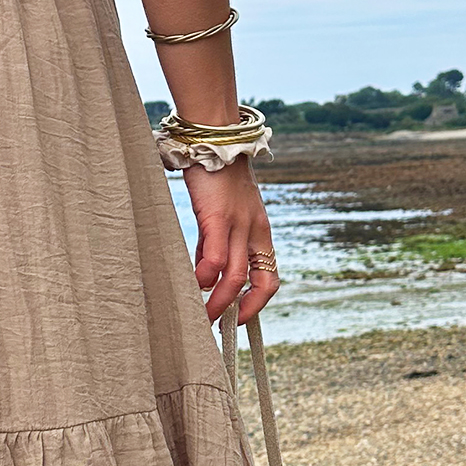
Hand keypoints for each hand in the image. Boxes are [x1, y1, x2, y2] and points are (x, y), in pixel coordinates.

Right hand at [182, 157, 278, 325]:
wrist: (215, 138)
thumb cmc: (215, 176)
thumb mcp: (220, 215)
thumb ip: (213, 245)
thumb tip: (203, 276)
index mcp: (260, 231)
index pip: (270, 277)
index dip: (257, 304)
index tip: (237, 319)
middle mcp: (256, 230)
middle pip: (260, 283)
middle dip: (242, 311)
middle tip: (219, 327)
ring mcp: (240, 224)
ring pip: (238, 275)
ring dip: (221, 301)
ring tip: (203, 316)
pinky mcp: (219, 216)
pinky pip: (218, 254)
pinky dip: (208, 275)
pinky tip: (195, 284)